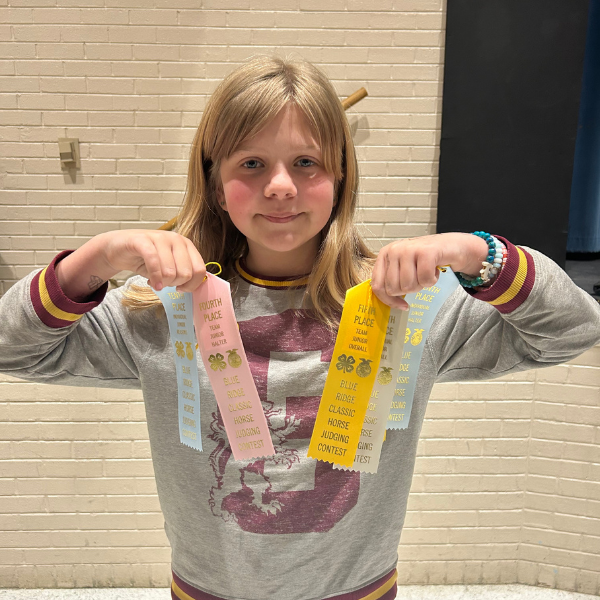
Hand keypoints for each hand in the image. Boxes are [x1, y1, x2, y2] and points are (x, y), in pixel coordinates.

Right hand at [100, 229, 206, 292]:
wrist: (119, 248)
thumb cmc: (146, 259)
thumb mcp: (169, 267)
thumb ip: (183, 274)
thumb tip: (193, 287)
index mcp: (187, 245)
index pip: (200, 270)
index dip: (191, 285)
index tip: (180, 288)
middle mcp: (176, 239)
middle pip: (186, 273)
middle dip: (174, 284)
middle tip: (164, 283)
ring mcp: (160, 237)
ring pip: (170, 271)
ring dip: (162, 283)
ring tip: (155, 281)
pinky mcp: (142, 240)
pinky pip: (153, 261)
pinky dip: (154, 276)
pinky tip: (152, 283)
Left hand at [370, 232, 488, 308]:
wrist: (451, 246)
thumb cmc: (426, 259)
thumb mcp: (404, 267)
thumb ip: (393, 280)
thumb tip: (389, 302)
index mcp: (385, 255)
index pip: (378, 286)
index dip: (389, 301)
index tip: (402, 305)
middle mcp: (393, 250)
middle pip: (394, 288)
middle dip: (409, 290)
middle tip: (419, 279)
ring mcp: (409, 249)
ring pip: (408, 285)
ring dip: (422, 284)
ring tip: (426, 273)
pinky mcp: (426, 251)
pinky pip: (424, 279)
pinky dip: (432, 280)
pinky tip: (435, 270)